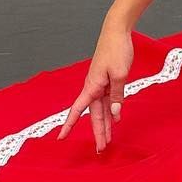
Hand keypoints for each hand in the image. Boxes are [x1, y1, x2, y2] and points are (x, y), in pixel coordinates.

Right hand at [57, 22, 134, 153]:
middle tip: (101, 149)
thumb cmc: (116, 50)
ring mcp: (101, 84)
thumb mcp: (120, 74)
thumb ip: (117, 95)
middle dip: (97, 132)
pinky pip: (109, 100)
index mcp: (91, 86)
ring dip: (106, 124)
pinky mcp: (108, 81)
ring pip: (102, 109)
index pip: (77, 110)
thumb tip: (115, 113)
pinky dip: (112, 111)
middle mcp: (94, 88)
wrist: (117, 32)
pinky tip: (116, 120)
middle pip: (94, 115)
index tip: (61, 138)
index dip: (69, 125)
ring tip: (108, 140)